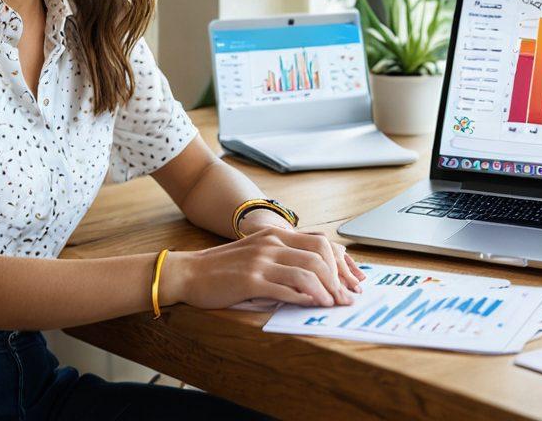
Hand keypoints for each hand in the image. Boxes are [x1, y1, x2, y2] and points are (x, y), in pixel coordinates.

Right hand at [159, 228, 367, 310]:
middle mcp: (271, 244)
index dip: (341, 263)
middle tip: (346, 297)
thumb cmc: (225, 267)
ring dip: (325, 291)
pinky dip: (303, 299)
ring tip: (332, 304)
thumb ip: (284, 256)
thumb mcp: (258, 251)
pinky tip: (311, 306)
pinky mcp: (250, 280)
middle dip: (338, 279)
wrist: (190, 272)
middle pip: (319, 257)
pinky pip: (285, 289)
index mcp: (276, 235)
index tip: (352, 281)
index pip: (321, 243)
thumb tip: (316, 272)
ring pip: (306, 273)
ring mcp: (261, 261)